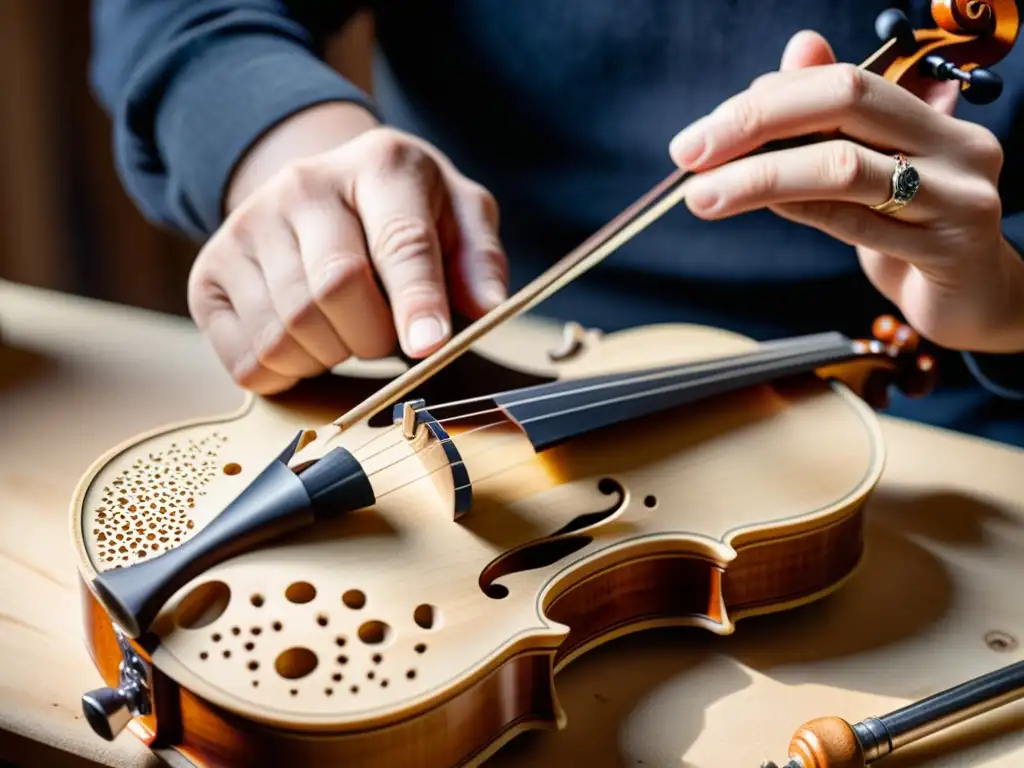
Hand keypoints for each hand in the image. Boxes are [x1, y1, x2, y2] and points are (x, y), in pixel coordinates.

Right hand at [188, 107, 507, 393]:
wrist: (322, 190)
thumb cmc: (404, 211)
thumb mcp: (458, 215)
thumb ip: (479, 259)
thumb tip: (487, 308)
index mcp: (379, 165)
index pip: (399, 240)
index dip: (417, 300)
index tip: (429, 346)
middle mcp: (302, 185)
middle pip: (335, 289)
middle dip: (372, 335)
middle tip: (385, 335)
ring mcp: (246, 225)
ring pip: (287, 331)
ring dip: (330, 355)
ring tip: (344, 329)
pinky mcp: (209, 272)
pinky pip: (247, 358)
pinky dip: (286, 371)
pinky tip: (306, 341)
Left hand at [669, 31, 1023, 353]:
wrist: (971, 300)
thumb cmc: (909, 231)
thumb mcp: (868, 169)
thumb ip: (833, 119)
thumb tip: (797, 49)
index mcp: (932, 115)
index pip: (843, 80)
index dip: (768, 98)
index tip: (706, 130)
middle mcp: (956, 145)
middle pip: (845, 103)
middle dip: (754, 122)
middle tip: (689, 153)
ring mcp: (958, 197)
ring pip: (843, 167)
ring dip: (758, 177)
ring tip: (701, 195)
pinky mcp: (950, 251)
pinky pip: (857, 224)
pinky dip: (799, 212)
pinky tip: (761, 211)